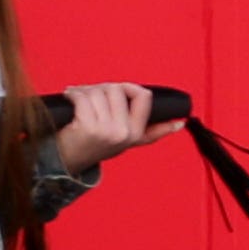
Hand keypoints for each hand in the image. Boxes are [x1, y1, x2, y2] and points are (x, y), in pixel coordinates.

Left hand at [51, 83, 187, 172]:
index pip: (143, 97)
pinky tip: (69, 99)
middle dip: (101, 88)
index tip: (117, 92)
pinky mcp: (88, 127)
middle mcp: (124, 133)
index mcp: (136, 133)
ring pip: (98, 91)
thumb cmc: (95, 145)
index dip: (128, 88)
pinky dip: (72, 94)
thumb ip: (154, 131)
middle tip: (90, 96)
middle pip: (117, 89)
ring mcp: (107, 131)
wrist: (68, 161)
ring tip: (78, 99)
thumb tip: (180, 123)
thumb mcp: (129, 140)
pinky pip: (82, 97)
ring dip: (84, 91)